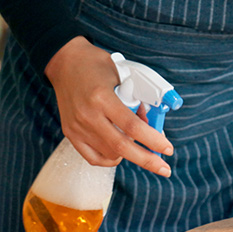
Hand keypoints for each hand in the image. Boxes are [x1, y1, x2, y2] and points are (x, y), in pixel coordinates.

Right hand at [44, 36, 174, 176]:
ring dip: (130, 155)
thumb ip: (135, 97)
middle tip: (165, 168)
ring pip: (109, 154)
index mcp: (102, 98)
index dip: (153, 140)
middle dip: (147, 160)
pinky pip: (93, 157)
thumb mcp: (122, 74)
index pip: (132, 127)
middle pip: (121, 147)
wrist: (64, 62)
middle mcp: (88, 115)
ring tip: (142, 148)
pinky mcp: (70, 133)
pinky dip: (110, 158)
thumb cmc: (96, 64)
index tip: (168, 148)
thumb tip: (150, 123)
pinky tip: (121, 153)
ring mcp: (77, 127)